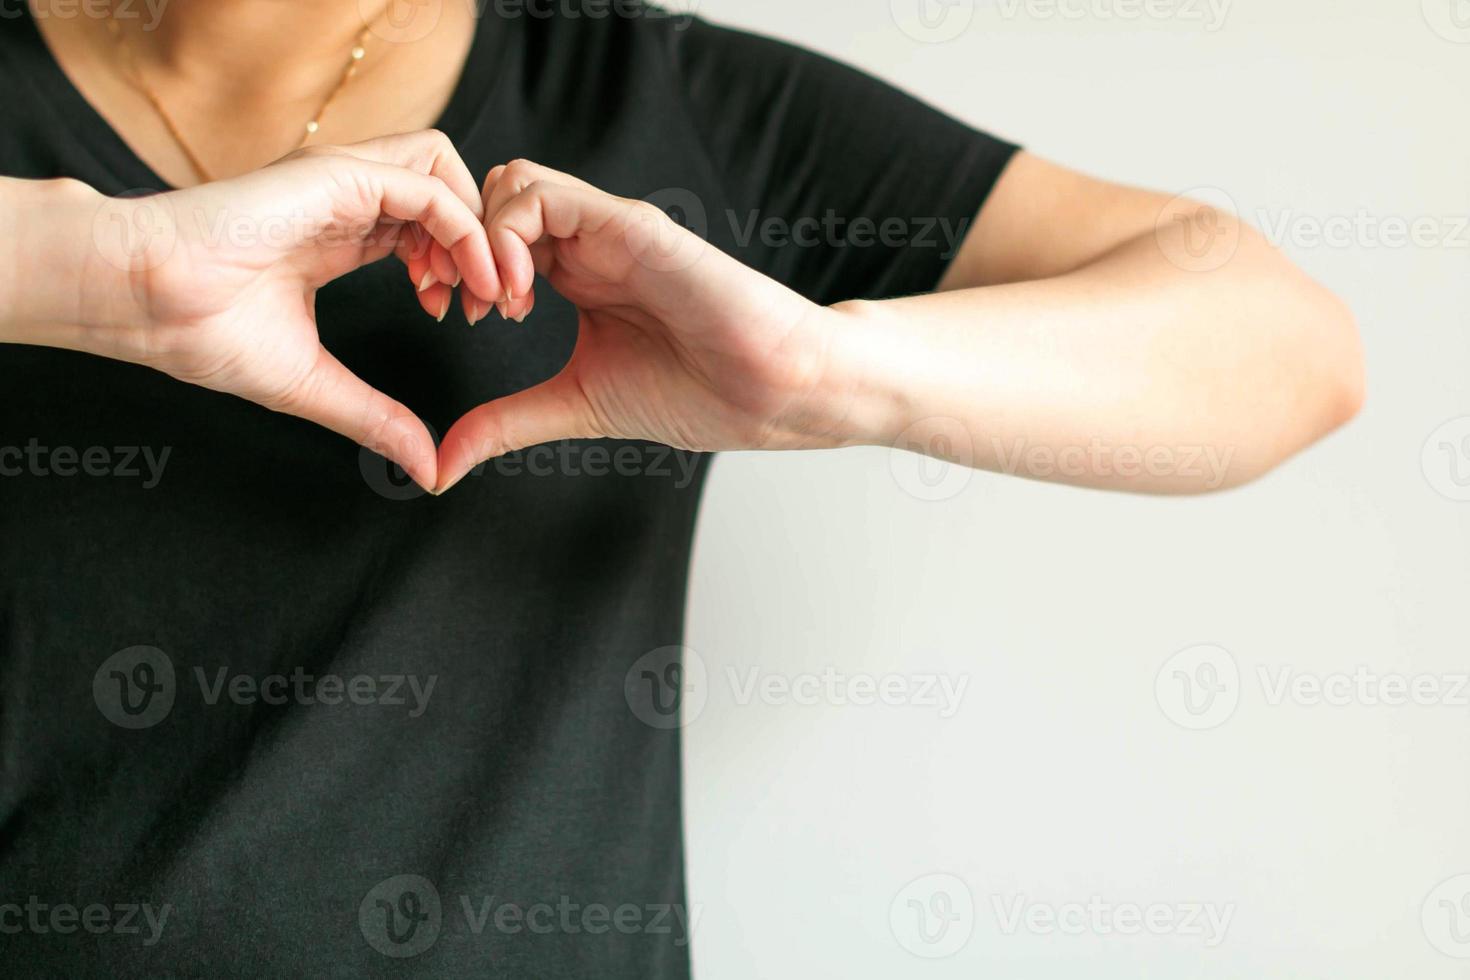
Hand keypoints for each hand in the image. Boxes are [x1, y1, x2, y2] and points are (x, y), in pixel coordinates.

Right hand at [54, 131, 503, 491]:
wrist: (143, 300)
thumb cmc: (201, 332)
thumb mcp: (314, 384)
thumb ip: (375, 418)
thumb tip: (425, 468)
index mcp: (342, 235)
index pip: (428, 227)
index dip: (465, 267)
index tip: (475, 318)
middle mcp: (348, 199)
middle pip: (448, 189)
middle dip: (486, 243)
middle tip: (496, 305)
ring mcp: (343, 182)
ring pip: (446, 170)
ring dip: (478, 229)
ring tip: (481, 292)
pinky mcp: (337, 177)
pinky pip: (427, 185)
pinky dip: (461, 229)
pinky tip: (461, 281)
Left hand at [438, 160, 853, 492]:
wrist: (772, 390)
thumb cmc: (697, 394)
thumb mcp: (575, 407)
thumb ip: (506, 423)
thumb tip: (442, 464)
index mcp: (576, 275)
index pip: (491, 235)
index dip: (456, 268)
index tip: (454, 320)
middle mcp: (587, 243)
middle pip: (490, 196)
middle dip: (455, 244)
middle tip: (459, 306)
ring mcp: (608, 229)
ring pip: (510, 181)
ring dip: (480, 238)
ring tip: (495, 304)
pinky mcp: (630, 226)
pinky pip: (547, 194)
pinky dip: (510, 234)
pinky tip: (520, 294)